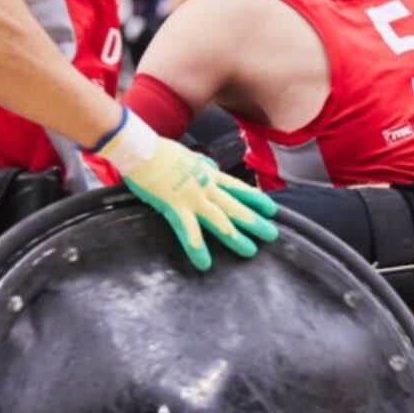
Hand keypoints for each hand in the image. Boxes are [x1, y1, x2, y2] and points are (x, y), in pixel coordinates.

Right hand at [94, 109, 278, 271]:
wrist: (141, 148)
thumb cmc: (159, 150)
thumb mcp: (188, 155)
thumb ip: (201, 163)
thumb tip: (211, 166)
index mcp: (208, 174)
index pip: (238, 188)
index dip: (256, 199)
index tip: (271, 208)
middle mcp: (206, 187)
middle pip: (236, 206)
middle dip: (255, 222)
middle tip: (272, 235)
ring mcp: (192, 198)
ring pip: (220, 220)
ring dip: (236, 237)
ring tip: (250, 251)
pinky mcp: (174, 207)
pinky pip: (188, 231)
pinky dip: (197, 248)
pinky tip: (205, 264)